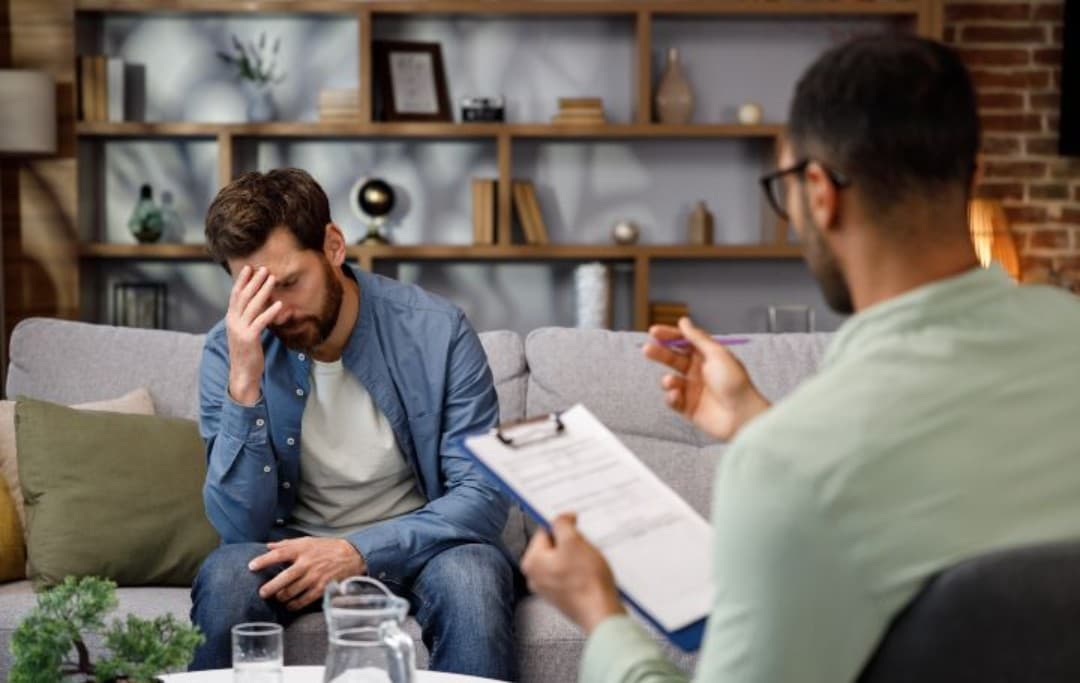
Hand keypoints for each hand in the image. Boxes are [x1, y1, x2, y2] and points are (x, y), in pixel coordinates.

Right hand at [226, 265, 282, 405]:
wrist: (242, 373)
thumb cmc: (246, 352)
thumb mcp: (244, 332)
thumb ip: (247, 318)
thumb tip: (258, 304)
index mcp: (231, 318)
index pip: (235, 295)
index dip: (242, 280)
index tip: (249, 267)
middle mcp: (233, 321)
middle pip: (243, 296)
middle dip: (254, 281)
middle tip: (264, 268)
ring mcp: (240, 329)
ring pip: (252, 306)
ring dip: (263, 290)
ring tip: (272, 278)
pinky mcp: (249, 338)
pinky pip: (261, 321)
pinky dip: (270, 311)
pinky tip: (279, 304)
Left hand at [249, 537, 366, 610]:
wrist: (351, 556)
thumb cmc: (327, 548)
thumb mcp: (307, 541)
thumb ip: (286, 544)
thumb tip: (268, 546)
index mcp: (302, 550)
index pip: (279, 554)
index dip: (264, 560)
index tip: (251, 566)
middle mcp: (307, 564)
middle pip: (284, 578)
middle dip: (270, 587)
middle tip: (262, 593)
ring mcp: (314, 578)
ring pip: (292, 592)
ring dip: (281, 597)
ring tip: (277, 598)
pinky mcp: (321, 588)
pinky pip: (303, 600)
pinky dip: (293, 605)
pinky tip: (289, 605)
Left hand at [520, 514, 624, 633]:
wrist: (601, 612)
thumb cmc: (586, 581)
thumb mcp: (574, 541)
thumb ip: (563, 524)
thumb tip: (561, 518)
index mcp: (532, 562)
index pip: (544, 531)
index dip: (562, 525)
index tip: (575, 525)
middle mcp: (536, 577)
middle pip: (554, 546)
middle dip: (571, 543)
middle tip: (584, 547)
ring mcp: (549, 588)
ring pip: (564, 560)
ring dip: (577, 556)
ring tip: (589, 562)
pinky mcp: (563, 596)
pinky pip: (570, 574)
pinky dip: (581, 570)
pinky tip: (591, 574)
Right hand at [643, 317, 769, 440]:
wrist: (742, 415)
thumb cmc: (735, 382)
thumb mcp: (717, 354)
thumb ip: (697, 338)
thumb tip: (684, 321)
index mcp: (707, 356)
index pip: (684, 341)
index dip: (669, 335)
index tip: (654, 331)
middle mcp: (699, 372)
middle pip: (673, 359)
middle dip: (660, 353)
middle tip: (647, 349)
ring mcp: (693, 390)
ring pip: (670, 380)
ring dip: (667, 380)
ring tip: (669, 381)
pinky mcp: (688, 408)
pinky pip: (673, 400)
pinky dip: (671, 397)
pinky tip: (676, 396)